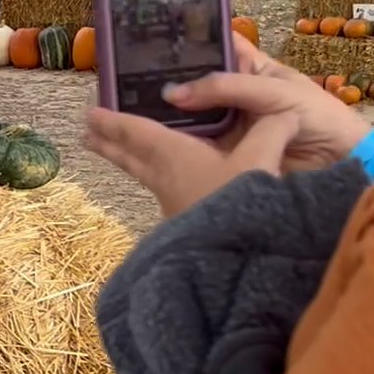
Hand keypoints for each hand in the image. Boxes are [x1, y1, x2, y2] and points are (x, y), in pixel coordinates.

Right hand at [83, 32, 370, 217]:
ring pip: (184, 115)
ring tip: (119, 104)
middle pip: (190, 82)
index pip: (213, 45)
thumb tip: (172, 94)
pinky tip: (138, 137)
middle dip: (160, 78)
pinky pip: (189, 145)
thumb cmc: (319, 119)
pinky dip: (167, 143)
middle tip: (121, 73)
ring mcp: (223, 125)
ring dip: (157, 112)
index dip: (187, 37)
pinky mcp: (220, 155)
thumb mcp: (275, 92)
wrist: (340, 167)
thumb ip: (226, 88)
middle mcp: (230, 94)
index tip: (150, 30)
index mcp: (249, 68)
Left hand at [86, 103, 301, 217]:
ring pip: (142, 174)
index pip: (135, 133)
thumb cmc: (240, 203)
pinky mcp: (183, 221)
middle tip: (87, 131)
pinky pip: (161, 188)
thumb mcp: (261, 160)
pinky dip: (154, 175)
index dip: (113, 121)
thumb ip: (271, 131)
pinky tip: (165, 179)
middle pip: (129, 156)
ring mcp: (171, 202)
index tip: (89, 113)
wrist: (236, 259)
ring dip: (127, 159)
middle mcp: (164, 179)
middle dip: (108, 142)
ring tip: (113, 149)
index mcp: (173, 156)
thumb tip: (287, 114)